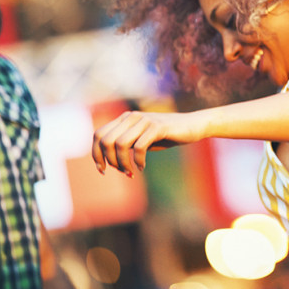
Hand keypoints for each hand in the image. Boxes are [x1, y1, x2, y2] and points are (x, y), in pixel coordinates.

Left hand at [91, 110, 206, 175]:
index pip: (98, 134)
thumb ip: (127, 143)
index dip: (96, 154)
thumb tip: (108, 158)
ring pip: (120, 144)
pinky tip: (142, 167)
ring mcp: (144, 120)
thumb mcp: (143, 139)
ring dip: (123, 163)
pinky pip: (139, 147)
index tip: (102, 170)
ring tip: (131, 172)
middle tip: (121, 171)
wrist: (193, 126)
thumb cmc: (167, 135)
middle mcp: (131, 117)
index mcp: (125, 118)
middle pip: (106, 140)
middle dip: (109, 160)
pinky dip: (138, 161)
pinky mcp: (157, 127)